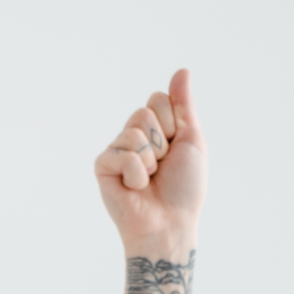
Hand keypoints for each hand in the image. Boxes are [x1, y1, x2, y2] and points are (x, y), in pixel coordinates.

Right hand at [94, 69, 205, 250]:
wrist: (170, 222)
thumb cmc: (184, 188)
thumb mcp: (191, 141)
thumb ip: (184, 106)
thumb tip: (182, 70)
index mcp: (154, 128)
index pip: (157, 99)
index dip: (173, 123)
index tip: (175, 147)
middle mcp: (132, 136)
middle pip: (144, 112)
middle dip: (162, 140)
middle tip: (162, 166)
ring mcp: (116, 151)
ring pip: (134, 131)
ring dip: (151, 160)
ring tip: (149, 180)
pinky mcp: (102, 166)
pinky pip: (121, 153)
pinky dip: (136, 173)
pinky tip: (134, 188)